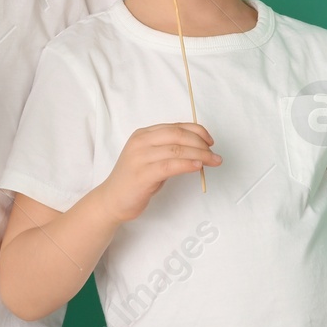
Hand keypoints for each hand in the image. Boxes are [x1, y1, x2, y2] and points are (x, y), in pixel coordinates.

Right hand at [96, 123, 219, 222]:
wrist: (112, 200)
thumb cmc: (135, 180)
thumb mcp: (151, 158)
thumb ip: (168, 150)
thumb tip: (198, 148)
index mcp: (143, 134)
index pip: (175, 126)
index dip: (197, 131)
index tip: (210, 141)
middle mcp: (141, 142)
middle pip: (178, 135)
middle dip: (201, 143)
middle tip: (214, 154)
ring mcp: (140, 157)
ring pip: (177, 149)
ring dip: (200, 155)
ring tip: (213, 161)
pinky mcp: (143, 174)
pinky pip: (170, 165)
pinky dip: (187, 164)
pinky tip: (198, 167)